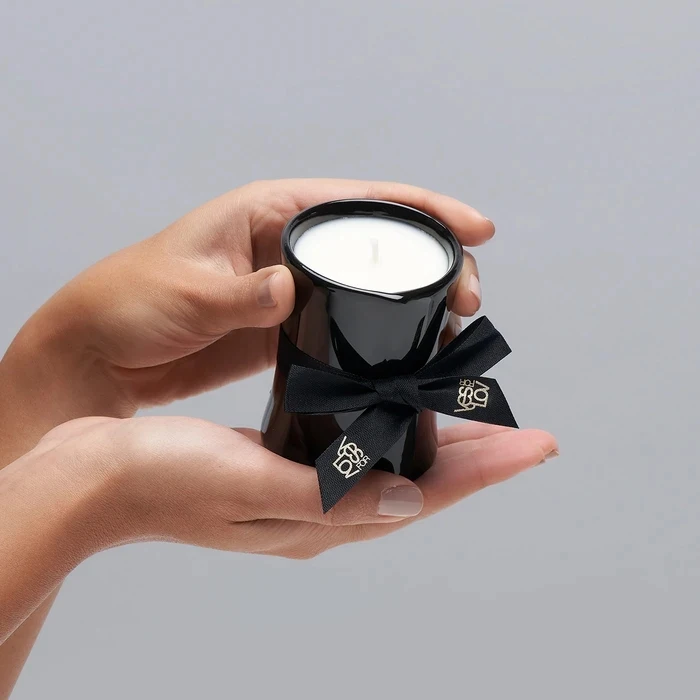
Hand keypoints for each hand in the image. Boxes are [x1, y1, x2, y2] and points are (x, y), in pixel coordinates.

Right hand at [0, 414, 555, 642]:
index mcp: (317, 521)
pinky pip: (358, 454)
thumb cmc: (163, 478)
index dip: (483, 469)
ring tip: (478, 419)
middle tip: (523, 428)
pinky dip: (392, 434)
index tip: (533, 443)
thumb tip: (409, 498)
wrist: (99, 475)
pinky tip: (400, 415)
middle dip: (476, 457)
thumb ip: (331, 497)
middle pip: (420, 483)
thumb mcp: (249, 484)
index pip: (423, 494)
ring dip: (439, 446)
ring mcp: (302, 492)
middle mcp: (319, 513)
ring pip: (394, 467)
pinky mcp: (283, 467)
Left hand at [7, 179, 493, 414]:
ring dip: (414, 303)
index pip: (363, 200)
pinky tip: (405, 354)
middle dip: (434, 263)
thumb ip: (240, 292)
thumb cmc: (130, 301)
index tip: (476, 230)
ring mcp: (293, 286)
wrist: (104, 353)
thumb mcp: (186, 290)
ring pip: (370, 285)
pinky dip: (379, 336)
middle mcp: (288, 244)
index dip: (426, 210)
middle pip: (381, 243)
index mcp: (269, 212)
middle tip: (468, 301)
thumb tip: (289, 290)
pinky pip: (347, 324)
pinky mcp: (289, 327)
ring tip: (451, 330)